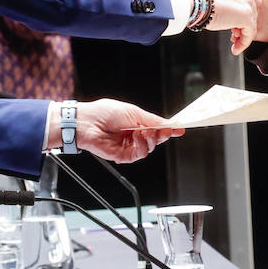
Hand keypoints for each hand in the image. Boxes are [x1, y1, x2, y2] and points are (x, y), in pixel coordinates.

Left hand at [58, 99, 185, 162]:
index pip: (156, 127)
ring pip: (150, 148)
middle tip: (166, 130)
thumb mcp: (134, 113)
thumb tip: (171, 124)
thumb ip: (153, 121)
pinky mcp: (123, 156)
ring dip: (151, 140)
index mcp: (136, 123)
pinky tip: (137, 137)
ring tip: (144, 131)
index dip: (168, 128)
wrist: (87, 122)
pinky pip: (140, 154)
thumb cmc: (105, 113)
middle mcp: (133, 135)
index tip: (180, 128)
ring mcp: (128, 146)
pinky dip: (142, 146)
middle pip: (155, 139)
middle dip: (162, 134)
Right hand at [195, 0, 256, 53]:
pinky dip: (244, 43)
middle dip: (243, 23)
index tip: (231, 21)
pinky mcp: (246, 16)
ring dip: (243, 35)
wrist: (193, 0)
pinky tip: (235, 49)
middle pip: (251, 11)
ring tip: (234, 42)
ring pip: (251, 23)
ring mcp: (247, 2)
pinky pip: (249, 33)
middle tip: (234, 34)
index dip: (240, 12)